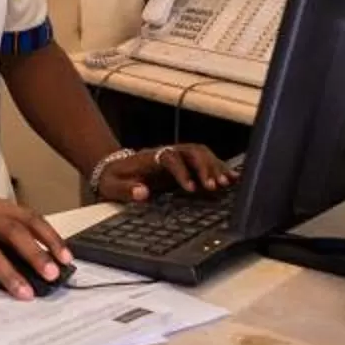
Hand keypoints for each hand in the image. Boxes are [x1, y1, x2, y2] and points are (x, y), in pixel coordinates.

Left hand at [91, 143, 234, 202]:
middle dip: (205, 167)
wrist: (113, 168)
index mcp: (150, 158)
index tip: (191, 188)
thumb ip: (126, 189)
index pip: (170, 158)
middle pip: (191, 152)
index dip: (182, 172)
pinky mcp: (184, 164)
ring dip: (215, 167)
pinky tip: (232, 179)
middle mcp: (167, 153)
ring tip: (226, 184)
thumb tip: (142, 192)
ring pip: (201, 154)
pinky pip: (205, 161)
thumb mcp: (112, 186)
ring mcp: (177, 157)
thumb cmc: (113, 178)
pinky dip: (219, 168)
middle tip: (214, 186)